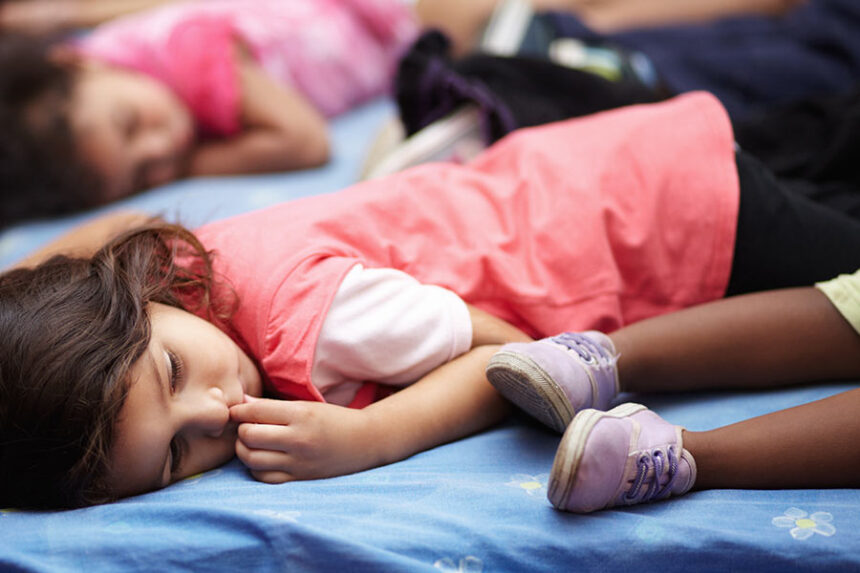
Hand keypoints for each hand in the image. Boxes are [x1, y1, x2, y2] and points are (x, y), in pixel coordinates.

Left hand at [229, 397, 379, 483]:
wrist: (364, 441)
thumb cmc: (333, 419)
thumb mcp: (306, 406)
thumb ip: (272, 407)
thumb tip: (241, 403)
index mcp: (300, 414)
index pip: (255, 411)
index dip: (239, 410)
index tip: (236, 411)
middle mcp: (298, 439)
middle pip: (249, 435)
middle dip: (241, 430)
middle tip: (245, 427)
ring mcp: (298, 461)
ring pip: (252, 459)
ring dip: (244, 450)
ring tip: (251, 443)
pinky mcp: (299, 478)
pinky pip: (264, 477)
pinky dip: (255, 468)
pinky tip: (262, 459)